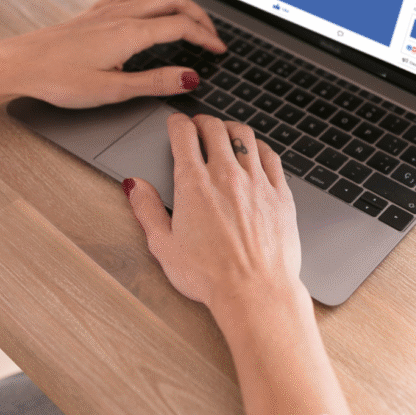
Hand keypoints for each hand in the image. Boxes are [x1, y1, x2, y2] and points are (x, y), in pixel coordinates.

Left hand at [0, 0, 225, 109]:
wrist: (17, 64)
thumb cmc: (57, 79)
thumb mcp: (112, 90)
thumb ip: (155, 82)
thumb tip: (189, 77)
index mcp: (130, 32)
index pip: (181, 27)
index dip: (207, 37)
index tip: (220, 50)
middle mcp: (120, 14)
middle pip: (174, 1)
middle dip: (199, 15)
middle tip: (211, 34)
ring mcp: (105, 10)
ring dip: (176, 3)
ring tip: (186, 21)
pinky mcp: (91, 13)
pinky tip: (145, 12)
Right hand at [124, 113, 303, 309]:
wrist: (255, 292)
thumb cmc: (210, 276)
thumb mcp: (164, 246)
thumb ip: (147, 210)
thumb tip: (134, 186)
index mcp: (193, 184)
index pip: (184, 134)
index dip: (177, 123)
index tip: (176, 125)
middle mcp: (226, 175)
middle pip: (215, 128)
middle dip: (203, 121)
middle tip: (198, 127)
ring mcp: (256, 182)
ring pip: (245, 135)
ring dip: (231, 129)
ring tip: (226, 134)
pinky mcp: (280, 194)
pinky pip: (271, 156)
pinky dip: (259, 147)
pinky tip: (255, 153)